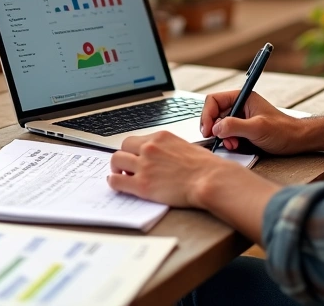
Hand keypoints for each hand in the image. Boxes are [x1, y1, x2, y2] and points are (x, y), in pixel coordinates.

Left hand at [108, 131, 243, 207]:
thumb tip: (164, 156)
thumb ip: (169, 149)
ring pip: (116, 161)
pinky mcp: (142, 184)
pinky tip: (118, 185)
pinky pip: (116, 181)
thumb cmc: (205, 166)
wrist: (210, 179)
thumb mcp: (186, 147)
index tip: (133, 157)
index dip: (132, 150)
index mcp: (161, 137)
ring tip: (121, 176)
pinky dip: (113, 183)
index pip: (136, 140)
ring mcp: (144, 165)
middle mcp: (149, 148)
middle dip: (123, 157)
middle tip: (124, 167)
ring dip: (116, 169)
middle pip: (123, 147)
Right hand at [200, 90, 306, 154]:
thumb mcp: (257, 128)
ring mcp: (241, 118)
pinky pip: (227, 134)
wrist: (297, 141)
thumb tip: (216, 128)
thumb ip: (235, 126)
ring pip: (220, 126)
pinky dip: (228, 141)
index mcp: (243, 97)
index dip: (207, 114)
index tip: (207, 129)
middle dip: (215, 128)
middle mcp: (240, 106)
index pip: (214, 100)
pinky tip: (236, 146)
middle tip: (217, 139)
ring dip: (222, 137)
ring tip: (233, 144)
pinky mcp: (243, 129)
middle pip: (214, 113)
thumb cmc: (283, 131)